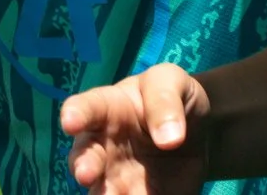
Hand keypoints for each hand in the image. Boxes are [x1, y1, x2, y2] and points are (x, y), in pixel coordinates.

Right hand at [61, 63, 209, 194]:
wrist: (196, 132)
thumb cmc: (173, 97)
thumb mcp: (172, 82)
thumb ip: (165, 100)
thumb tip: (170, 138)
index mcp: (106, 107)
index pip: (84, 108)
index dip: (75, 114)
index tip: (70, 123)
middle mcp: (103, 144)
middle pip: (84, 156)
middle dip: (83, 165)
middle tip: (86, 174)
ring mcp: (117, 174)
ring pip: (101, 189)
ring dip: (104, 194)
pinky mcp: (137, 194)